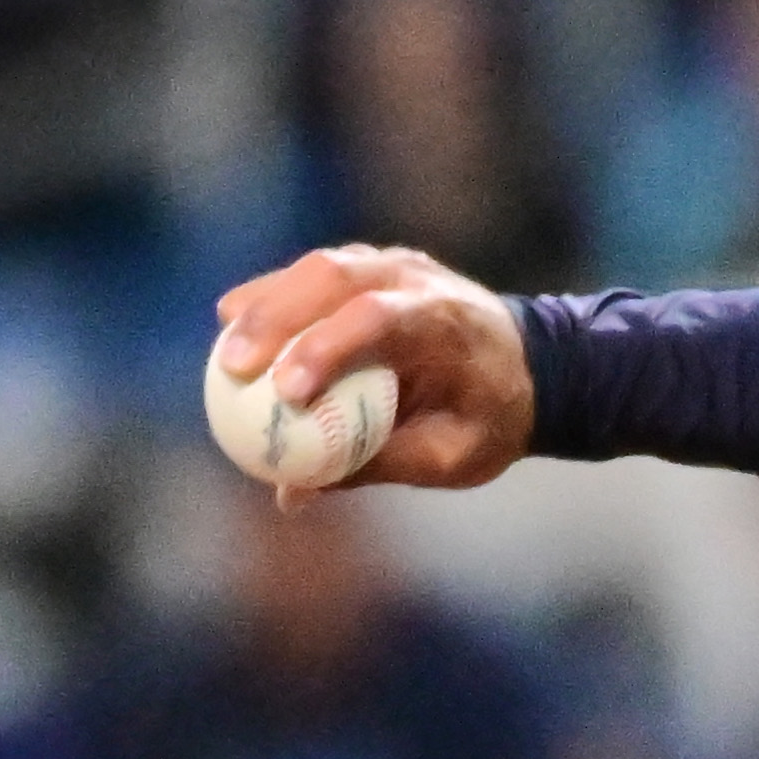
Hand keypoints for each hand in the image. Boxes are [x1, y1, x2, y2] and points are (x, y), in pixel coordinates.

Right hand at [213, 245, 533, 488]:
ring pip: (321, 266)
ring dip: (267, 301)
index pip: (379, 318)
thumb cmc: (489, 418)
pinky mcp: (374, 267)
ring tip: (224, 347)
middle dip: (277, 317)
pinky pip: (316, 275)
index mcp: (448, 323)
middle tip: (232, 367)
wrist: (533, 366)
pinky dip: (275, 295)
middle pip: (336, 275)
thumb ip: (375, 467)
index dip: (325, 349)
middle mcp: (421, 281)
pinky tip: (235, 325)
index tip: (285, 391)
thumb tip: (292, 493)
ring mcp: (397, 265)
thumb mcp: (450, 455)